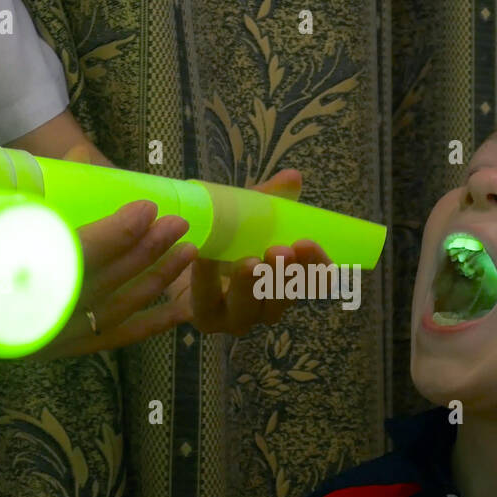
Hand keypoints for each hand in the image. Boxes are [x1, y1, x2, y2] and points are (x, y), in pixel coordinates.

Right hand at [34, 145, 197, 358]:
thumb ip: (36, 188)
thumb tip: (83, 153)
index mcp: (15, 275)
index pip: (77, 254)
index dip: (117, 232)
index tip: (146, 207)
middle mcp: (41, 310)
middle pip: (105, 278)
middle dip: (146, 249)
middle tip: (177, 223)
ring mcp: (56, 334)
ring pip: (117, 307)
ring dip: (156, 279)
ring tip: (187, 252)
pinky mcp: (66, 349)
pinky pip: (116, 337)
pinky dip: (150, 324)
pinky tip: (180, 309)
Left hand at [167, 169, 331, 335]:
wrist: (180, 255)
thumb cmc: (224, 237)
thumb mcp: (247, 214)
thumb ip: (269, 200)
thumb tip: (292, 177)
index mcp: (287, 282)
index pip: (315, 283)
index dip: (316, 267)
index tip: (307, 243)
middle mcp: (267, 306)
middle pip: (283, 300)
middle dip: (282, 277)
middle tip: (279, 252)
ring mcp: (237, 318)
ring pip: (249, 311)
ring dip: (250, 286)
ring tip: (248, 263)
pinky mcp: (205, 318)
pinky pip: (208, 305)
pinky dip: (207, 281)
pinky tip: (204, 258)